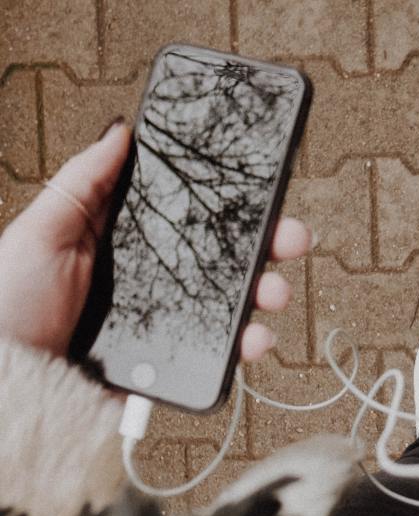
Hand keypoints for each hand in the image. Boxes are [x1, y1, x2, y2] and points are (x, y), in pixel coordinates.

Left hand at [0, 120, 310, 360]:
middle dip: (268, 246)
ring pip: (234, 306)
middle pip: (226, 260)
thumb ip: (83, 183)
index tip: (263, 191)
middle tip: (291, 237)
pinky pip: (222, 355)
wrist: (11, 380)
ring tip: (275, 293)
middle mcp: (160, 283)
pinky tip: (254, 338)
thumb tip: (122, 132)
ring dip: (267, 294)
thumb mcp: (41, 232)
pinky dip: (248, 347)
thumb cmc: (11, 303)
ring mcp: (171, 324)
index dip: (231, 207)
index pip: (192, 219)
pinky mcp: (176, 365)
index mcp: (133, 246)